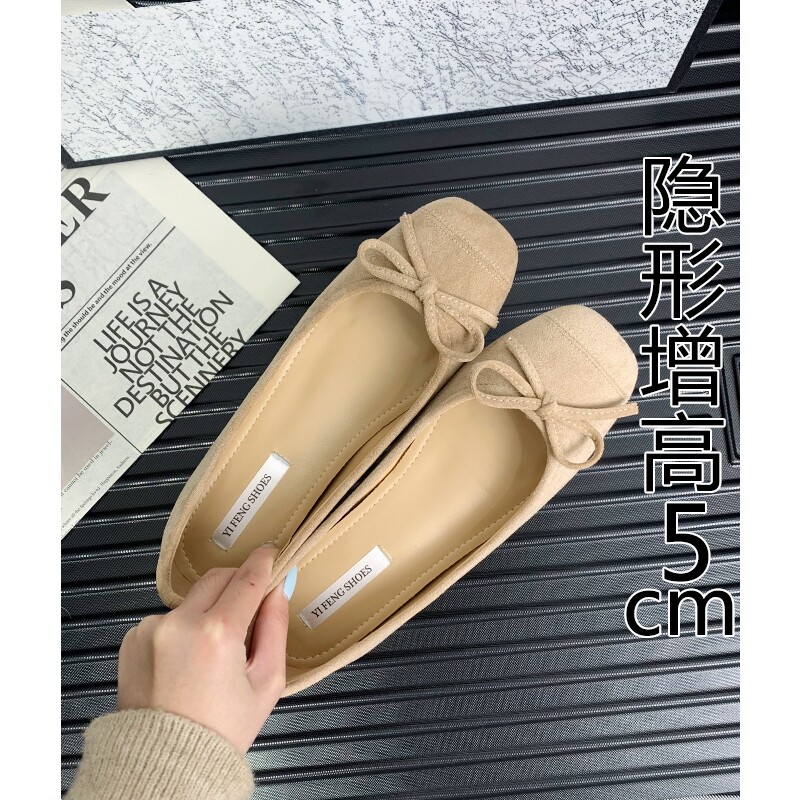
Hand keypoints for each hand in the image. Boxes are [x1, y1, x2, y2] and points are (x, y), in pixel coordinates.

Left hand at [117, 545, 295, 753]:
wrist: (165, 764)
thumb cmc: (218, 731)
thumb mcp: (266, 682)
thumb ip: (276, 628)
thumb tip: (279, 590)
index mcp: (218, 633)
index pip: (248, 577)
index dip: (264, 562)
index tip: (271, 554)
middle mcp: (180, 623)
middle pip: (219, 578)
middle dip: (238, 583)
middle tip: (250, 605)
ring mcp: (151, 629)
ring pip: (193, 599)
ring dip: (208, 610)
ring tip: (213, 652)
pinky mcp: (133, 639)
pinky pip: (168, 618)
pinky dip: (182, 628)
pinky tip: (187, 660)